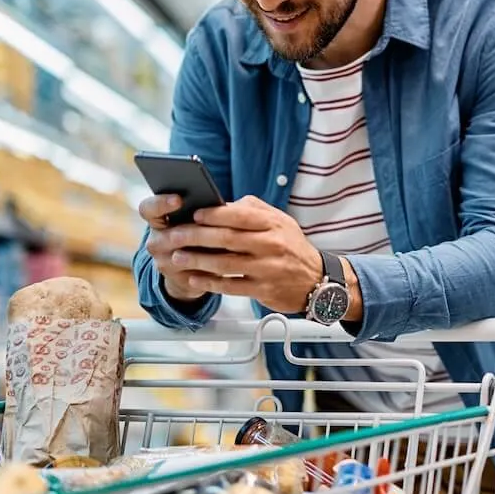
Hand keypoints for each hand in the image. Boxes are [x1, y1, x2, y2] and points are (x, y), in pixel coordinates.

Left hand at [144, 195, 327, 314]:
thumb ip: (254, 210)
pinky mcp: (263, 290)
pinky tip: (194, 278)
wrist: (318, 281)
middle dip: (197, 236)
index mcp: (274, 224)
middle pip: (227, 238)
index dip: (214, 214)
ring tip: (178, 257)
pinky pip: (231, 286)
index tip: (194, 213)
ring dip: (197, 261)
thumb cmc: (292, 248)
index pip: (240, 215)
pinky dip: (210, 283)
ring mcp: (268, 268)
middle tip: (176, 235)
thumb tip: (223, 203)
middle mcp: (272, 244)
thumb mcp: (281, 221)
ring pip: (225, 264)